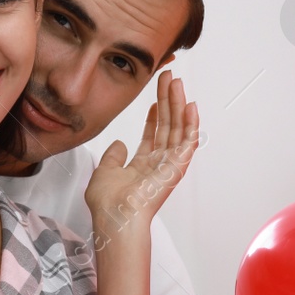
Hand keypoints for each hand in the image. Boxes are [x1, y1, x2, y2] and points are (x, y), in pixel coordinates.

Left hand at [84, 70, 199, 239]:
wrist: (114, 217)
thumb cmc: (108, 203)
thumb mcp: (104, 172)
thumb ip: (112, 157)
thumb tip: (118, 144)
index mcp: (143, 167)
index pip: (153, 135)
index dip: (155, 115)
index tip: (155, 97)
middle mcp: (159, 165)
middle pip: (167, 126)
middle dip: (168, 101)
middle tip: (168, 78)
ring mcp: (169, 166)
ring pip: (178, 128)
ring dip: (179, 104)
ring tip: (177, 83)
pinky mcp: (177, 167)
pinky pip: (188, 141)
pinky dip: (191, 123)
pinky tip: (190, 105)